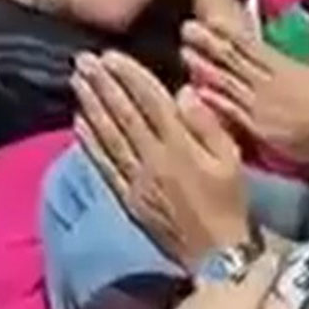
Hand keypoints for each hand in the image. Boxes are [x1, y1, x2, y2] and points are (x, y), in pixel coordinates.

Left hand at [72, 50, 252, 268]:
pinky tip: (78, 122)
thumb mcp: (232, 160)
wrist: (217, 253)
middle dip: (102, 84)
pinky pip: (105, 166)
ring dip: (90, 106)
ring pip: (109, 136)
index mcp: (181, 147)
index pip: (151, 102)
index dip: (129, 76)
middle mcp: (153, 159)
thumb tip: (183, 92)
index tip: (111, 55)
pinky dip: (90, 143)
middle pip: (123, 115)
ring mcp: (136, 179)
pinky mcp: (128, 197)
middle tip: (82, 59)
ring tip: (76, 81)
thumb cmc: (230, 203)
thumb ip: (208, 125)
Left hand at [181, 17, 308, 168]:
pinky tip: (195, 93)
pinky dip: (213, 101)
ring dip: (204, 68)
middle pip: (233, 60)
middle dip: (209, 44)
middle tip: (187, 29)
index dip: (227, 31)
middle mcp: (268, 84)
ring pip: (227, 84)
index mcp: (286, 66)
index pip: (250, 44)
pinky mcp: (257, 131)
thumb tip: (300, 21)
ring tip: (185, 54)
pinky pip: (230, 113)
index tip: (208, 18)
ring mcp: (260, 108)